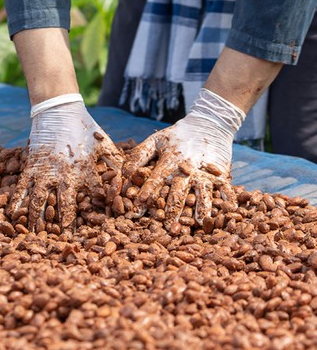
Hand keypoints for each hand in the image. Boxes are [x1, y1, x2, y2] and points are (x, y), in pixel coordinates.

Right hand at [10, 95, 122, 232]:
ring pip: (40, 202)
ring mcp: (45, 172)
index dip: (98, 215)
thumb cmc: (85, 128)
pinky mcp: (30, 167)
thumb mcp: (105, 144)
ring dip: (38, 220)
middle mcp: (64, 175)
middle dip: (64, 226)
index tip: (96, 232)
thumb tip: (133, 177)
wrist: (58, 109)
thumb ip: (117, 162)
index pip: (93, 198)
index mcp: (84, 171)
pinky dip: (16, 202)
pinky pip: (21, 188)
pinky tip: (11, 216)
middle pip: (64, 206)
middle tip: (62, 243)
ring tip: (35, 236)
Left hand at [123, 88, 244, 225]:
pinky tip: (224, 212)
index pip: (157, 176)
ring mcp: (205, 171)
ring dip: (199, 208)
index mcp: (170, 158)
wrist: (209, 123)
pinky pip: (222, 188)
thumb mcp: (155, 141)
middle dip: (172, 208)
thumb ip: (139, 156)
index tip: (140, 203)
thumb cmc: (177, 135)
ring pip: (202, 191)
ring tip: (197, 223)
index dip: (148, 190)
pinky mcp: (219, 173)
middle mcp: (188, 166)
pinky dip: (225, 199)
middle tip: (167, 226)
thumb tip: (125, 173)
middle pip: (179, 189)